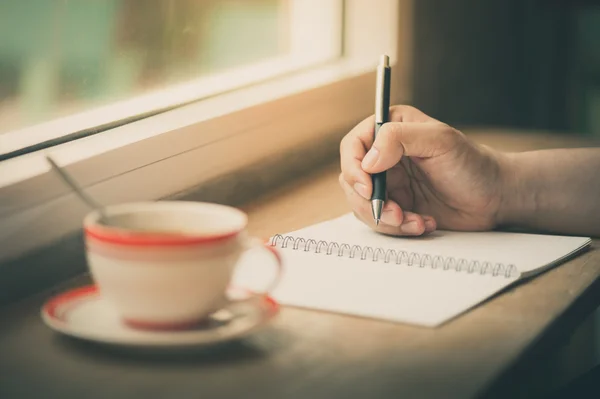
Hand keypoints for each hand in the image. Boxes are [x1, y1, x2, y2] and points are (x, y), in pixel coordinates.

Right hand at [339, 105, 505, 235]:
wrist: (494, 198)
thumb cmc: (473, 164)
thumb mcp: (440, 140)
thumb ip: (399, 138)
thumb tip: (367, 160)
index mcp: (391, 130)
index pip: (352, 146)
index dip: (353, 168)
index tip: (368, 187)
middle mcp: (384, 156)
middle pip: (352, 180)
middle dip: (371, 202)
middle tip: (396, 213)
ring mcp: (389, 183)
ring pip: (362, 205)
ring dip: (386, 219)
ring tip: (415, 221)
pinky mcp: (396, 206)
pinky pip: (380, 221)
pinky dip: (398, 228)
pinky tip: (423, 223)